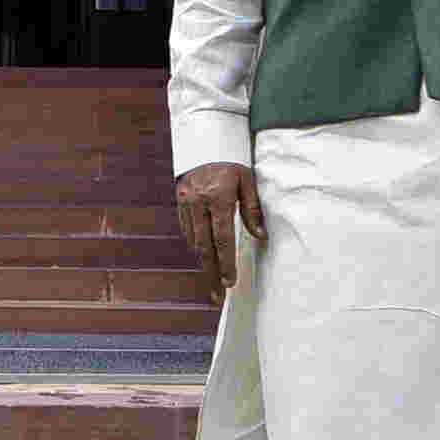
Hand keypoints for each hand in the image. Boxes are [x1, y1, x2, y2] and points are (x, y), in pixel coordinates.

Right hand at [179, 161, 264, 292]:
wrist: (204, 143)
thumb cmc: (232, 162)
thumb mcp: (248, 180)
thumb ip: (253, 209)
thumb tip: (260, 236)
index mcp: (219, 198)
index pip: (222, 238)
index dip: (226, 263)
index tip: (229, 282)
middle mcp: (198, 203)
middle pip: (204, 247)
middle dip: (212, 274)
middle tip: (217, 296)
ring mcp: (186, 204)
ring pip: (194, 242)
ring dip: (204, 263)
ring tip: (214, 282)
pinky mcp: (179, 204)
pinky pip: (188, 232)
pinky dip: (197, 247)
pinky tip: (206, 259)